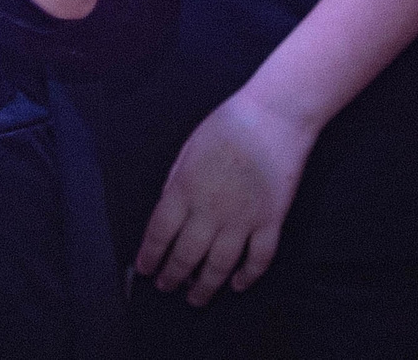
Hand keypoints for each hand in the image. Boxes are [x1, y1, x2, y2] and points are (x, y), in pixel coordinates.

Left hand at [137, 90, 317, 302]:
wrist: (272, 119)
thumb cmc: (224, 127)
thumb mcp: (185, 152)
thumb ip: (175, 185)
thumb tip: (167, 214)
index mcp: (182, 191)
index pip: (159, 234)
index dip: (150, 257)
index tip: (144, 271)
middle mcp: (209, 213)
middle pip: (186, 256)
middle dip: (173, 277)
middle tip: (167, 288)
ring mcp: (242, 222)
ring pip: (220, 267)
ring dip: (205, 287)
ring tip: (195, 299)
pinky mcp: (271, 224)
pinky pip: (258, 260)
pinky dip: (248, 277)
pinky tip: (237, 285)